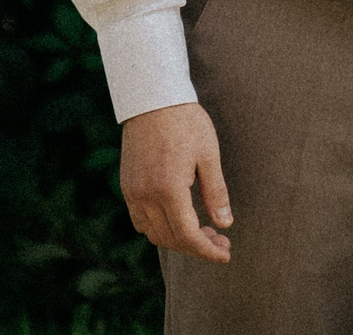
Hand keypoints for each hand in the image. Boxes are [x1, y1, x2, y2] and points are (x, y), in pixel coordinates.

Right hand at [121, 103, 232, 261]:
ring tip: (202, 231)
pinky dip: (158, 228)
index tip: (225, 253)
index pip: (188, 235)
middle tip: (220, 240)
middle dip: (197, 246)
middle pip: (170, 239)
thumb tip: (225, 224)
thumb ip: (216, 193)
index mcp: (169, 189)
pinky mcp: (127, 186)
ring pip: (153, 233)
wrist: (152, 98)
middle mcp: (146, 196)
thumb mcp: (208, 155)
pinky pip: (140, 220)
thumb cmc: (186, 122)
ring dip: (177, 239)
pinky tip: (177, 219)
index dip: (208, 250)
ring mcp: (132, 192)